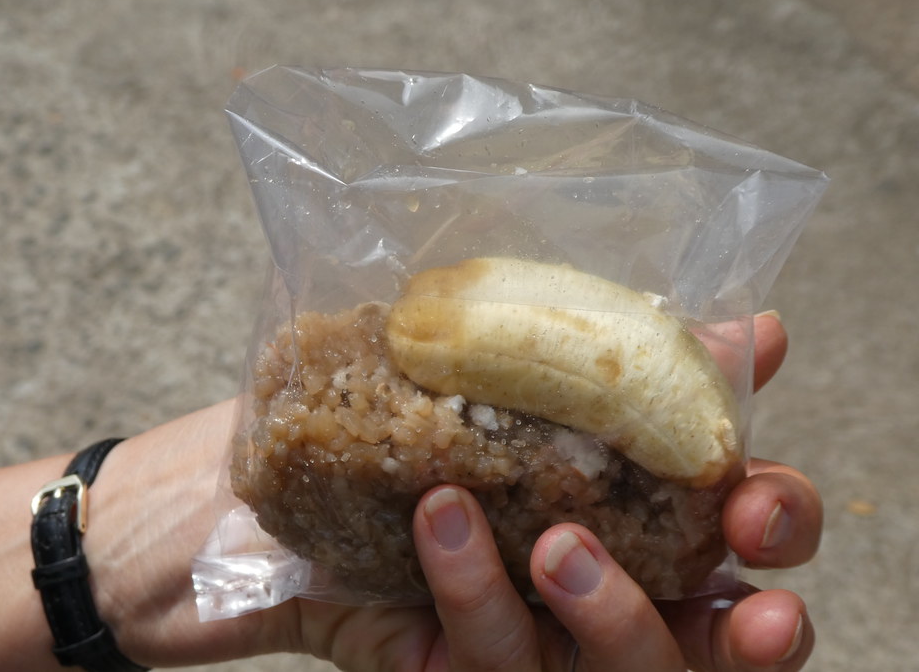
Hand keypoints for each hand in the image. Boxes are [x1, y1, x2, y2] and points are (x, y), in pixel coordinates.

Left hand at [292, 312, 821, 670]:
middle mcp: (566, 590)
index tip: (760, 493)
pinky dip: (475, 596)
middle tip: (739, 579)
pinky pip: (484, 665)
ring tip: (559, 539)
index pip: (725, 544)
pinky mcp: (435, 670)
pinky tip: (444, 516)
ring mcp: (504, 640)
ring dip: (610, 615)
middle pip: (697, 646)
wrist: (197, 499)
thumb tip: (751, 330)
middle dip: (739, 627)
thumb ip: (622, 361)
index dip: (771, 528)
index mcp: (603, 511)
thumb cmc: (351, 414)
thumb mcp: (482, 367)